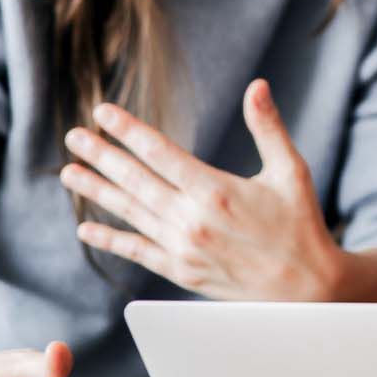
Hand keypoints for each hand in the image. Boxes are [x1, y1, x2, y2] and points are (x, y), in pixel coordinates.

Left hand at [60, 78, 344, 301]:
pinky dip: (111, 240)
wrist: (308, 290)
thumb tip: (257, 86)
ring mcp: (184, 248)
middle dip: (102, 156)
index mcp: (216, 190)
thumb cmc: (302, 225)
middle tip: (74, 136)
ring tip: (69, 171)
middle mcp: (192, 220)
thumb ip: (268, 128)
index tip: (103, 112)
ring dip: (97, 192)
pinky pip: (138, 252)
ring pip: (131, 213)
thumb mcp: (290, 171)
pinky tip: (86, 229)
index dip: (128, 130)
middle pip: (135, 181)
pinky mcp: (182, 272)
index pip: (160, 153)